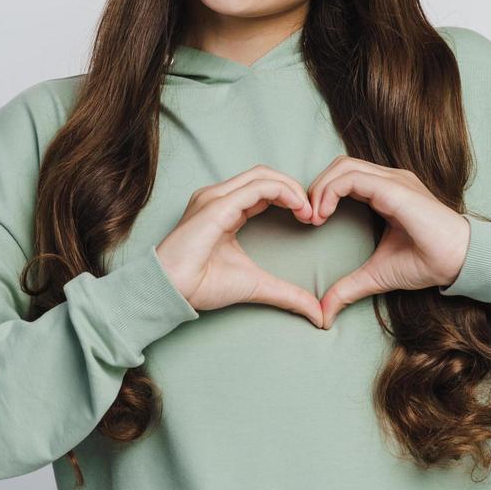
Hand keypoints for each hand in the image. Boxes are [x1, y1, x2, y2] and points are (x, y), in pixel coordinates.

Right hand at [155, 165, 324, 327]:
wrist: (172, 290)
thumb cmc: (202, 285)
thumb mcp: (256, 286)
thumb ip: (287, 294)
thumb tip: (318, 315)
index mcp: (224, 210)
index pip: (263, 189)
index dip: (290, 198)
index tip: (310, 219)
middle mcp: (218, 197)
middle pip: (264, 175)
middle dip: (294, 188)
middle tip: (313, 213)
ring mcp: (216, 197)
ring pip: (262, 175)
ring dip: (291, 188)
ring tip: (308, 210)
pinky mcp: (217, 204)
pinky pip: (257, 187)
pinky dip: (282, 192)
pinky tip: (298, 208)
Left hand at [306, 156, 471, 329]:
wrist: (459, 261)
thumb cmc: (426, 262)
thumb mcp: (376, 276)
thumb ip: (348, 288)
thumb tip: (323, 314)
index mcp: (386, 192)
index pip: (345, 176)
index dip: (321, 193)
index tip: (311, 223)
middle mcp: (389, 180)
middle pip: (340, 165)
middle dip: (316, 187)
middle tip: (307, 218)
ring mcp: (393, 180)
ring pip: (343, 166)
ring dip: (320, 188)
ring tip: (314, 217)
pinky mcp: (395, 188)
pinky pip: (353, 178)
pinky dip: (330, 191)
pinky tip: (324, 215)